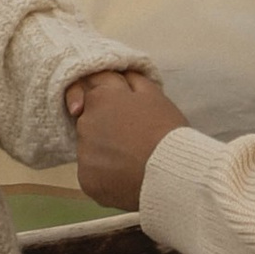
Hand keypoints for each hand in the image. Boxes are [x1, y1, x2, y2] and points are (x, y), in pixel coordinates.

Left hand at [68, 67, 187, 211]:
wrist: (171, 175)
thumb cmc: (167, 132)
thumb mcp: (154, 95)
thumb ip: (131, 80)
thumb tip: (118, 74)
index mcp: (100, 97)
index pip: (91, 87)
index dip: (106, 96)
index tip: (118, 107)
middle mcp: (85, 122)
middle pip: (88, 118)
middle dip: (103, 123)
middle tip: (129, 136)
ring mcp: (83, 152)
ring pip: (89, 146)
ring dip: (103, 149)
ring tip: (129, 159)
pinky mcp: (86, 179)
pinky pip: (92, 172)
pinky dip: (104, 174)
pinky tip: (124, 176)